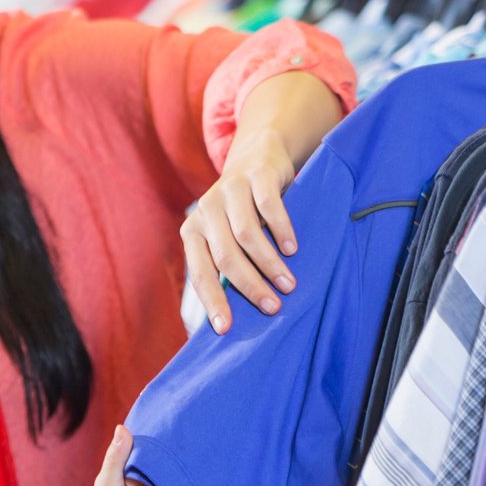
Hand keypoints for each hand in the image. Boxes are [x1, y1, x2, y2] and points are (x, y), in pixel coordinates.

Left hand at [182, 129, 298, 331]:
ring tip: (289, 285)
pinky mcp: (255, 176)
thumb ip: (227, 265)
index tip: (227, 329)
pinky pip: (268, 206)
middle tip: (273, 307)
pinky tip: (293, 249)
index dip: (213, 301)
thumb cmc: (243, 212)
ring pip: (247, 235)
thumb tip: (236, 317)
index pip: (201, 273)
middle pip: (225, 257)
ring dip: (269, 263)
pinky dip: (281, 229)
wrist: (258, 157)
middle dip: (250, 286)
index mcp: (193, 232)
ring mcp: (228, 191)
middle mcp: (205, 211)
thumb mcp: (227, 236)